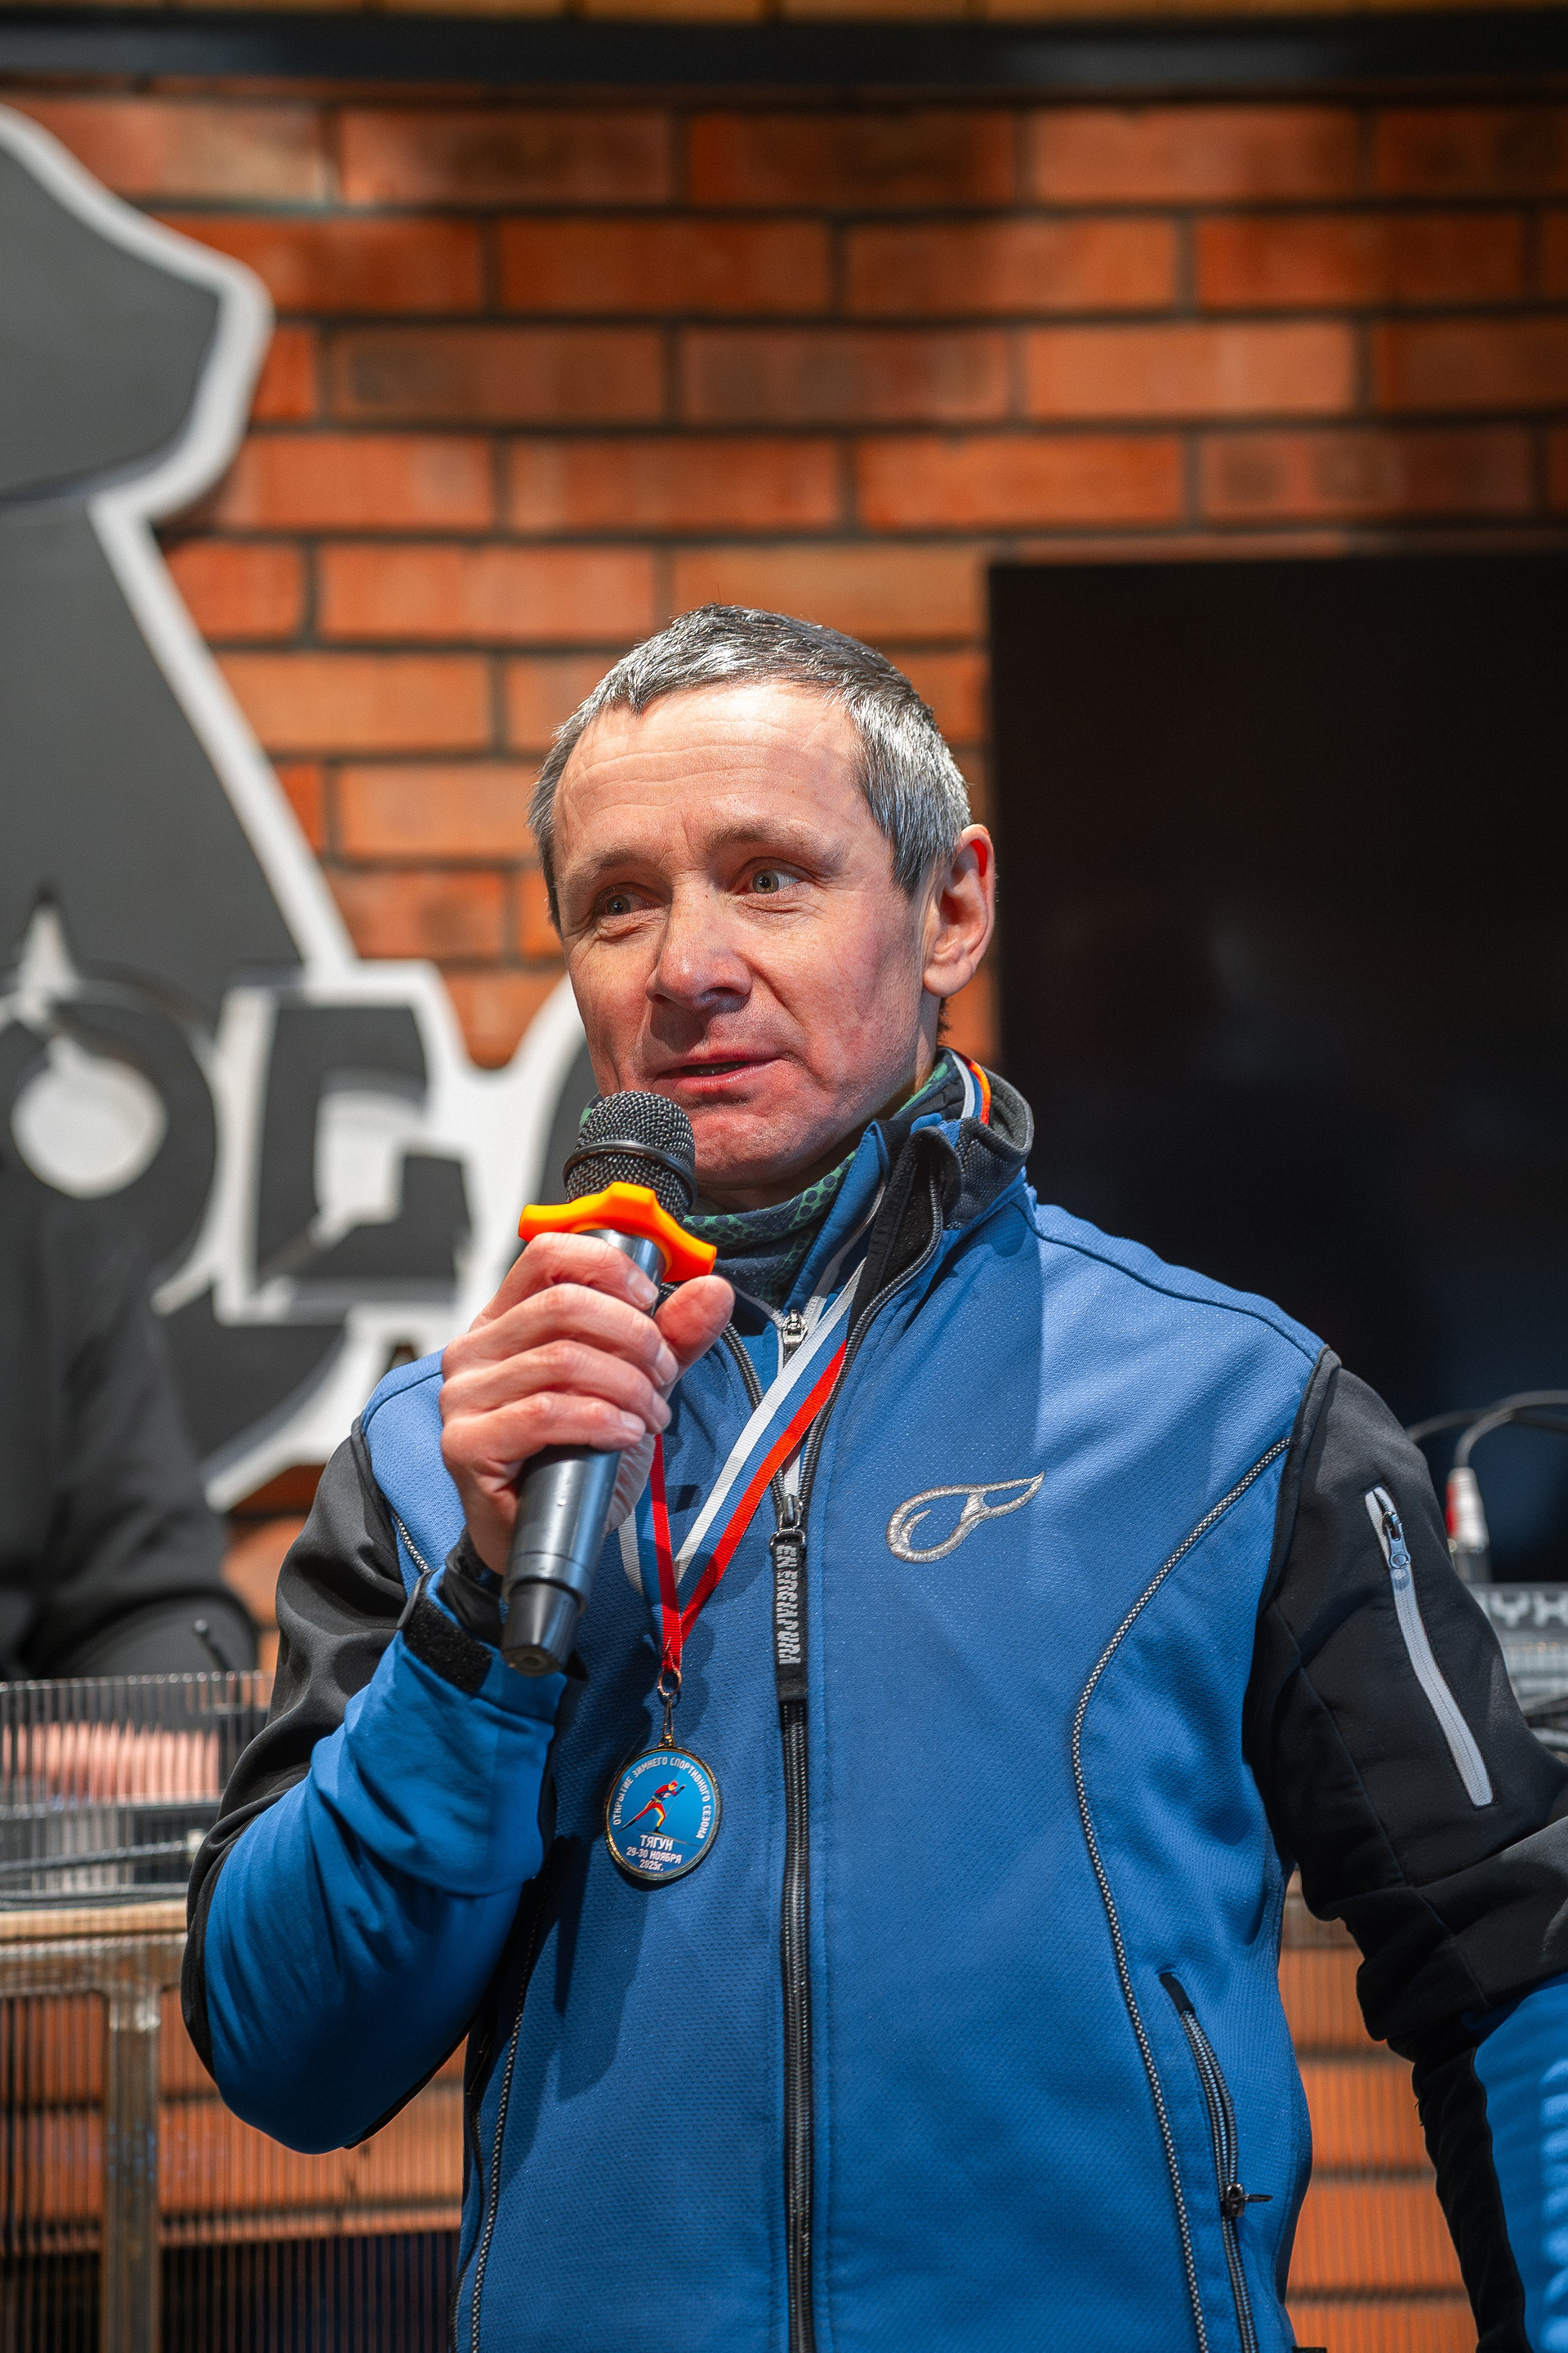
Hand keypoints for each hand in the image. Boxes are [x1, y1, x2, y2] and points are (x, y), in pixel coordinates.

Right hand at [440, 1234, 732, 1574]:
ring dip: (626, 1386)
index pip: (547, 1255)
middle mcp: (475, 1350)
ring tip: (649, 1415)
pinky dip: (599, 1420)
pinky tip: (624, 1434)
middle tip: (662, 1373)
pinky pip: (545, 1413)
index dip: (606, 1266)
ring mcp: (464, 1397)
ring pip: (561, 1359)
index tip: (650, 1299)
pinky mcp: (466, 1444)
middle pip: (563, 1305)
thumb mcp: (632, 1386)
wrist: (546, 1537)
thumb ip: (670, 1339)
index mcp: (506, 1320)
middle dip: (633, 1337)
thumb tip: (714, 1290)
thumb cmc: (575, 1458)